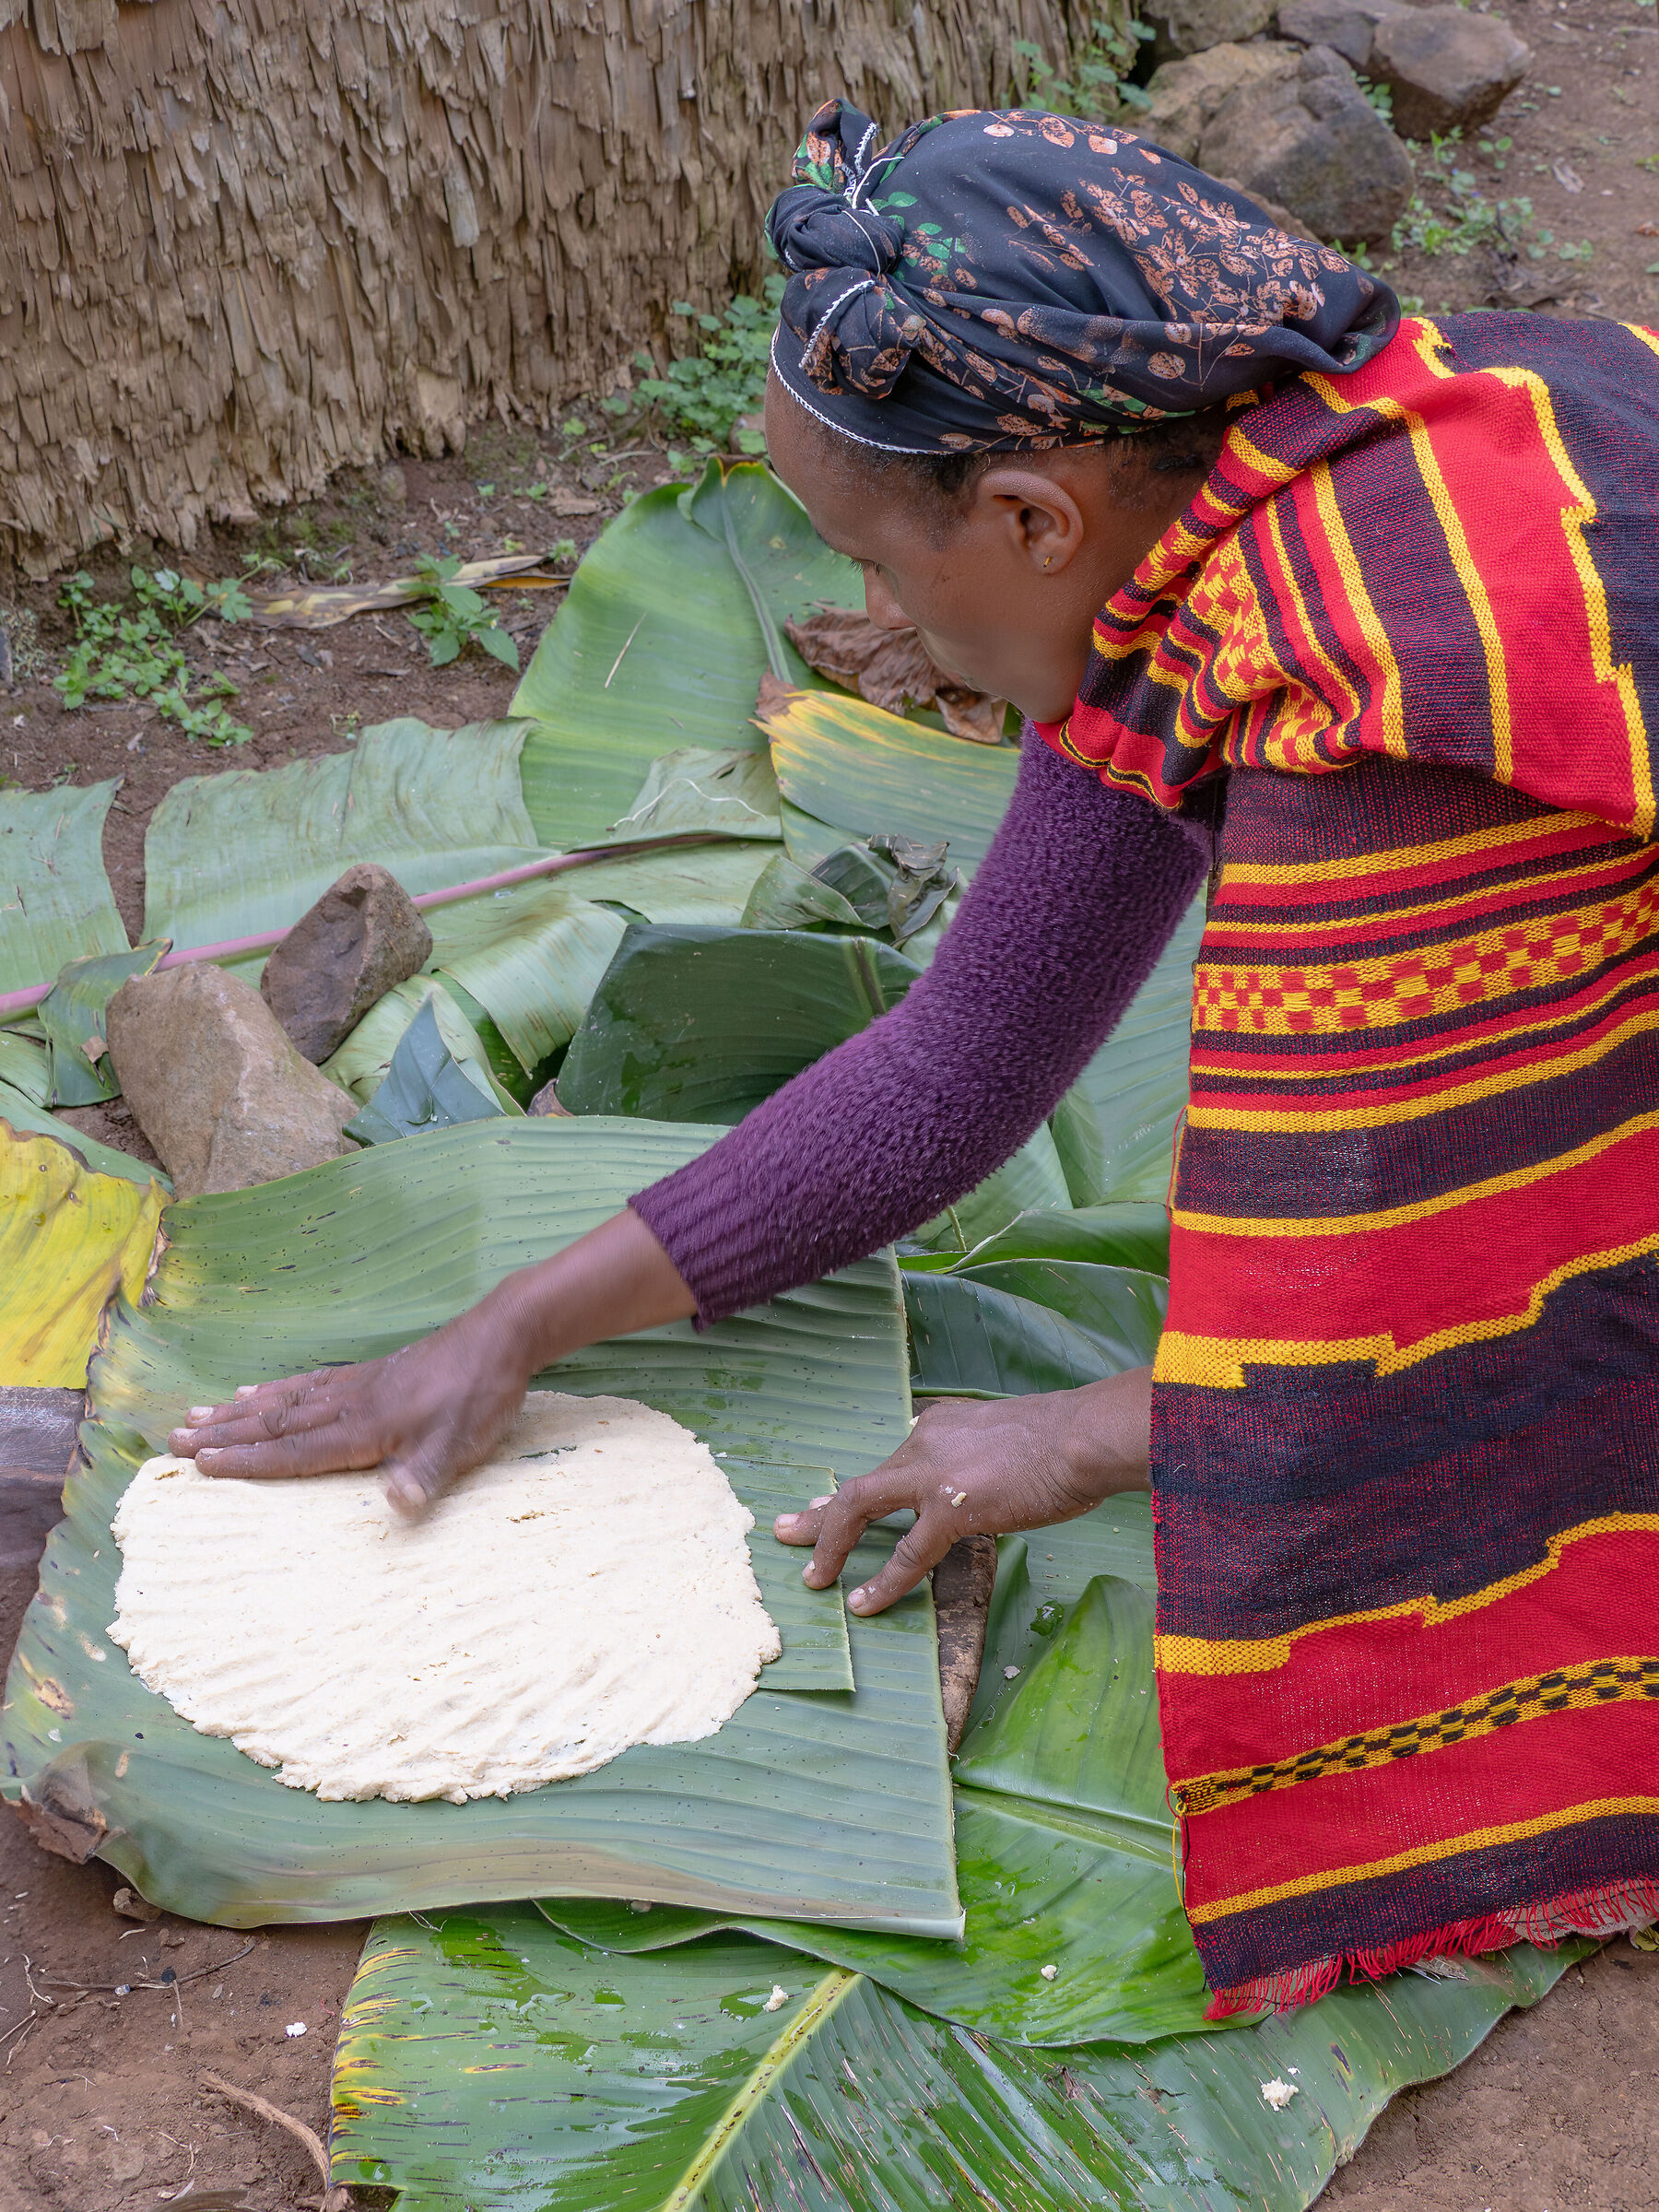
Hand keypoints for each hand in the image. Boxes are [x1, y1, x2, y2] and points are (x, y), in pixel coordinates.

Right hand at [168, 1298, 536, 1516]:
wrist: (501, 1335)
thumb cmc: (481, 1395)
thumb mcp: (464, 1443)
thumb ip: (426, 1475)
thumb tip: (396, 1507)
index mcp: (365, 1427)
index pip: (295, 1449)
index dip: (248, 1461)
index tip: (199, 1466)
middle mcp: (350, 1403)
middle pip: (275, 1422)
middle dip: (224, 1434)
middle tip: (173, 1440)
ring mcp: (356, 1385)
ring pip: (283, 1399)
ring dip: (238, 1411)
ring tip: (196, 1414)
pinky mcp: (369, 1373)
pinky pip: (307, 1382)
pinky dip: (274, 1388)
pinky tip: (254, 1388)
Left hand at [774, 1367, 1151, 1615]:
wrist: (1085, 1435)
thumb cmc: (1068, 1440)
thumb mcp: (1011, 1436)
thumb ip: (984, 1458)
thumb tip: (987, 1484)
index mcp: (940, 1423)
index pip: (890, 1459)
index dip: (859, 1489)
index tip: (831, 1504)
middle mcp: (924, 1440)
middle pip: (859, 1483)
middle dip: (819, 1513)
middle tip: (787, 1530)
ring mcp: (931, 1473)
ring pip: (859, 1507)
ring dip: (830, 1543)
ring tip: (813, 1577)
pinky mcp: (950, 1506)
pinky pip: (906, 1553)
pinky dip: (881, 1581)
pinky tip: (863, 1603)